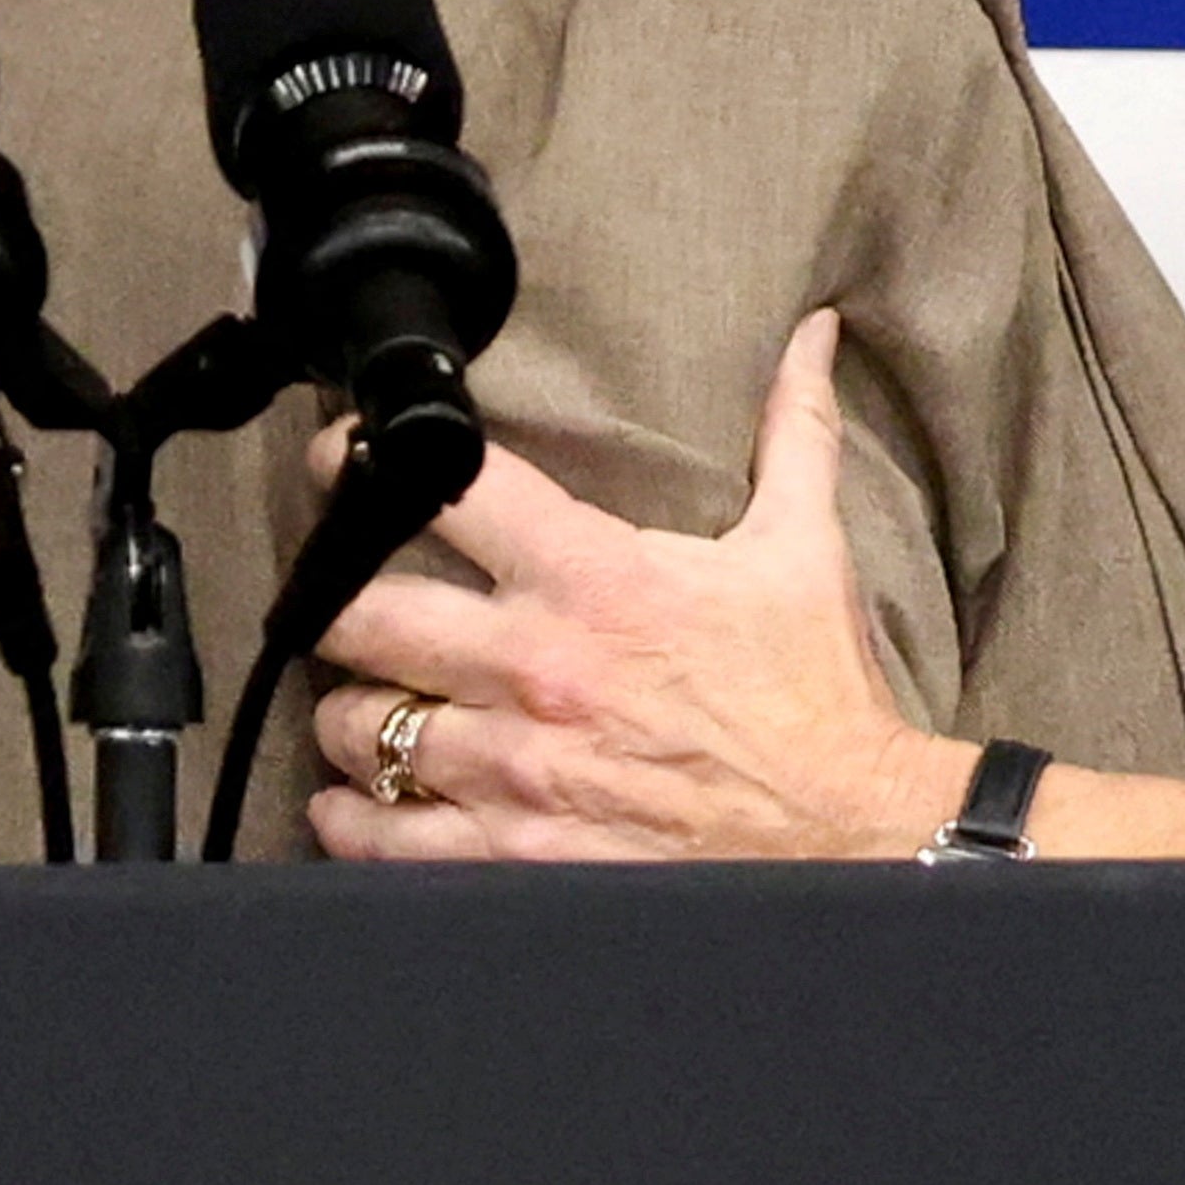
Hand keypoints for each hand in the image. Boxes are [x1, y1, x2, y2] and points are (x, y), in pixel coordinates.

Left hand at [300, 310, 962, 863]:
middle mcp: (535, 668)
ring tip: (363, 704)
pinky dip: (352, 817)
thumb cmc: (814, 691)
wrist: (847, 832)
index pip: (446, 490)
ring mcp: (514, 768)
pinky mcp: (512, 852)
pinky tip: (355, 801)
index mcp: (595, 577)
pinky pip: (381, 834)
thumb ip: (793, 429)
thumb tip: (815, 332)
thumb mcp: (805, 545)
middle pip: (361, 615)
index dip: (369, 460)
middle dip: (338, 601)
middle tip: (342, 599)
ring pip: (357, 727)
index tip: (341, 455)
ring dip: (349, 714)